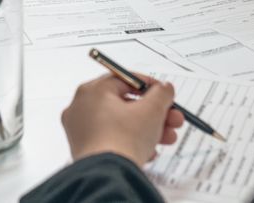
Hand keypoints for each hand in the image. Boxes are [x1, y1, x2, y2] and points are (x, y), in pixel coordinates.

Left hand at [61, 74, 183, 166]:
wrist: (108, 174)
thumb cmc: (123, 139)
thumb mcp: (152, 110)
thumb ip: (162, 93)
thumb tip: (164, 88)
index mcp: (92, 90)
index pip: (125, 80)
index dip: (150, 86)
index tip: (164, 94)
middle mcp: (82, 107)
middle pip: (125, 104)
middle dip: (154, 113)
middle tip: (173, 120)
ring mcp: (81, 130)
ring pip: (120, 124)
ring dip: (148, 129)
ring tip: (167, 139)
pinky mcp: (85, 150)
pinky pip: (112, 140)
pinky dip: (131, 143)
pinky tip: (148, 152)